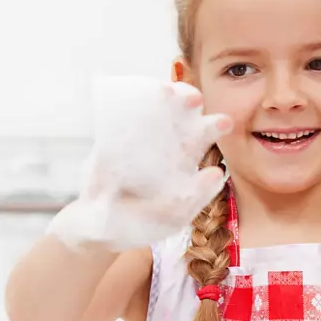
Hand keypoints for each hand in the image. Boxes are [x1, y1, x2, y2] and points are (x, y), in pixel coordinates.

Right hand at [47, 75, 230, 249]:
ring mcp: (135, 137)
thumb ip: (194, 198)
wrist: (96, 228)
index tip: (224, 121)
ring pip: (151, 108)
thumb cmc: (141, 224)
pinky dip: (127, 104)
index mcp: (183, 159)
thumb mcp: (172, 218)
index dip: (213, 125)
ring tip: (165, 91)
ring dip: (160, 97)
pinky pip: (120, 116)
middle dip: (188, 101)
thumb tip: (218, 172)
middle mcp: (162, 142)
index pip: (202, 134)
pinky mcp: (110, 138)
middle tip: (194, 98)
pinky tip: (134, 97)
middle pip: (178, 113)